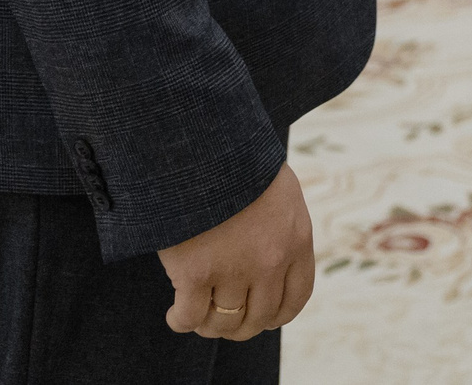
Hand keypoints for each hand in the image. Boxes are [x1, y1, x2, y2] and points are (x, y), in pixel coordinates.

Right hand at [160, 164, 314, 341]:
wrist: (202, 147)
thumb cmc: (237, 164)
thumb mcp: (278, 193)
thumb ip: (280, 229)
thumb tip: (273, 263)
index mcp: (296, 241)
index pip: (295, 298)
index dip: (277, 315)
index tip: (264, 318)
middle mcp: (270, 263)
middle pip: (259, 318)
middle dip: (240, 325)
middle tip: (223, 319)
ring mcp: (233, 270)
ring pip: (224, 322)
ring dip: (210, 325)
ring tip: (198, 317)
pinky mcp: (195, 274)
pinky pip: (190, 317)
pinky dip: (181, 321)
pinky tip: (175, 315)